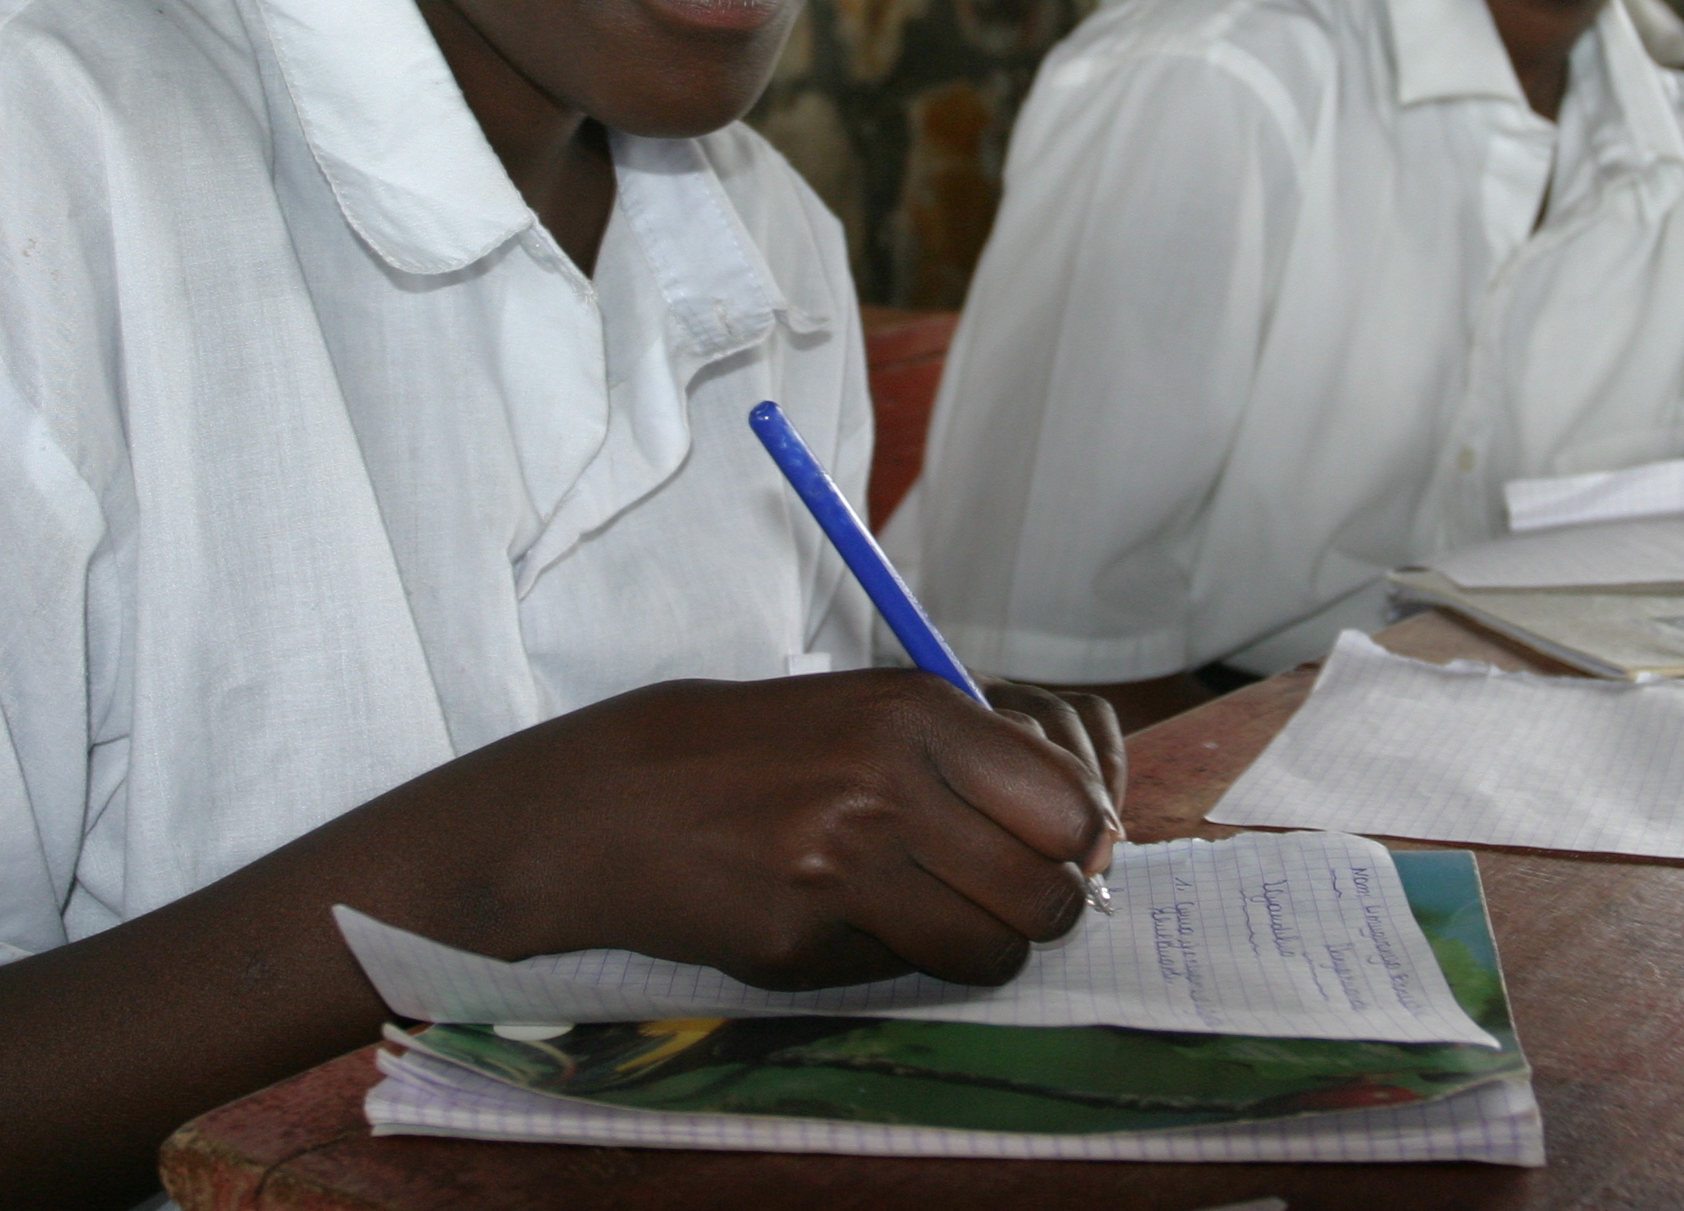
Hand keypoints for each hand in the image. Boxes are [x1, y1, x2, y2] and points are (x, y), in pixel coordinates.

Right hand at [376, 669, 1119, 992]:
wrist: (607, 802)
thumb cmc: (747, 750)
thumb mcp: (861, 710)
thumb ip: (962, 757)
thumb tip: (1075, 827)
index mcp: (916, 714)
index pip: (1069, 807)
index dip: (1076, 847)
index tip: (1054, 856)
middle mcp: (890, 784)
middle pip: (1045, 891)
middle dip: (1040, 910)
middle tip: (1005, 903)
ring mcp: (843, 865)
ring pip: (990, 950)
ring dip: (981, 948)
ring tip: (937, 920)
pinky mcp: (799, 938)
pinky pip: (902, 973)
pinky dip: (893, 961)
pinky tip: (842, 923)